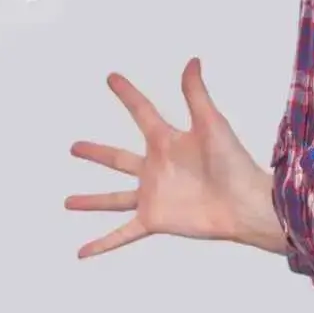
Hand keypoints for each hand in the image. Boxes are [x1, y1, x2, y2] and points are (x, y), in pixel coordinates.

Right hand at [65, 57, 282, 256]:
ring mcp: (152, 195)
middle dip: (96, 153)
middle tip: (73, 146)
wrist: (245, 203)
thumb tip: (192, 60)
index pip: (141, 112)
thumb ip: (196, 94)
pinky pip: (122, 233)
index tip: (112, 78)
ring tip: (67, 202)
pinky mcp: (154, 219)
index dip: (127, 94)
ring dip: (91, 201)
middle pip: (117, 158)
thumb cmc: (234, 162)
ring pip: (113, 198)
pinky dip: (102, 244)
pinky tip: (82, 252)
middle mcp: (155, 168)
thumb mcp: (211, 123)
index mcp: (166, 142)